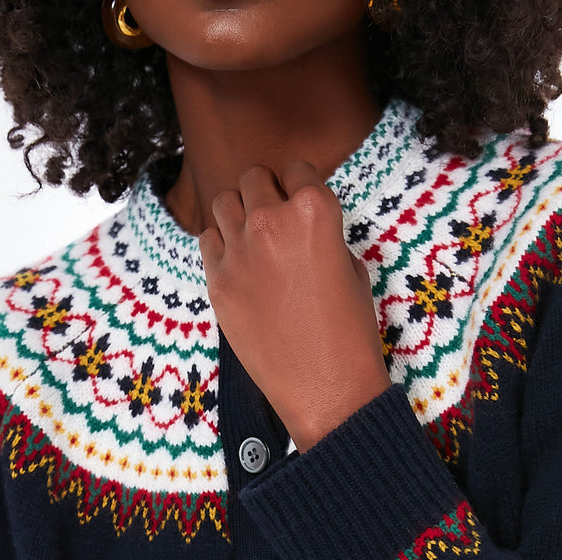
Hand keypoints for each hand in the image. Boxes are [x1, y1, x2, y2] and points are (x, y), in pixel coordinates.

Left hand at [198, 160, 391, 452]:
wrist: (327, 388)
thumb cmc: (350, 335)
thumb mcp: (354, 271)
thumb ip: (325, 237)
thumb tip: (304, 231)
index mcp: (314, 211)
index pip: (297, 169)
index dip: (300, 187)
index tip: (301, 204)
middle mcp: (272, 221)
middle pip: (255, 178)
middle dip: (267, 194)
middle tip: (276, 221)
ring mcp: (239, 251)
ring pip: (224, 201)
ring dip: (239, 212)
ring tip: (253, 238)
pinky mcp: (217, 282)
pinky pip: (208, 240)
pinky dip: (221, 244)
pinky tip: (238, 264)